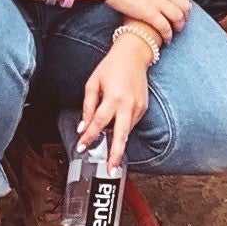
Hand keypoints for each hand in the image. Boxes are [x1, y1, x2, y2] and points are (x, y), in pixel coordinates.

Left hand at [79, 32, 153, 158]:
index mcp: (114, 98)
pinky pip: (130, 124)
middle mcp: (128, 105)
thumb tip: (82, 127)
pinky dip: (122, 129)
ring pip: (126, 131)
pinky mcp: (144, 108)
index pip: (99, 123)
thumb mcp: (93, 83)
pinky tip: (115, 129)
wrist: (134, 55)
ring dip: (117, 142)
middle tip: (110, 170)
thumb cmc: (111, 67)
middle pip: (121, 136)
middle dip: (115, 155)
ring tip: (109, 153)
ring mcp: (139, 108)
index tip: (82, 148)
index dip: (89, 137)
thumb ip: (88, 106)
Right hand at [96, 0, 189, 38]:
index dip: (184, 4)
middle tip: (181, 24)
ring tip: (174, 33)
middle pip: (184, 6)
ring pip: (178, 17)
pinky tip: (166, 39)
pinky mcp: (150, 14)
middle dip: (185, 17)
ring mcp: (158, 3)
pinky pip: (165, 27)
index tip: (183, 11)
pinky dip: (168, 35)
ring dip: (178, 27)